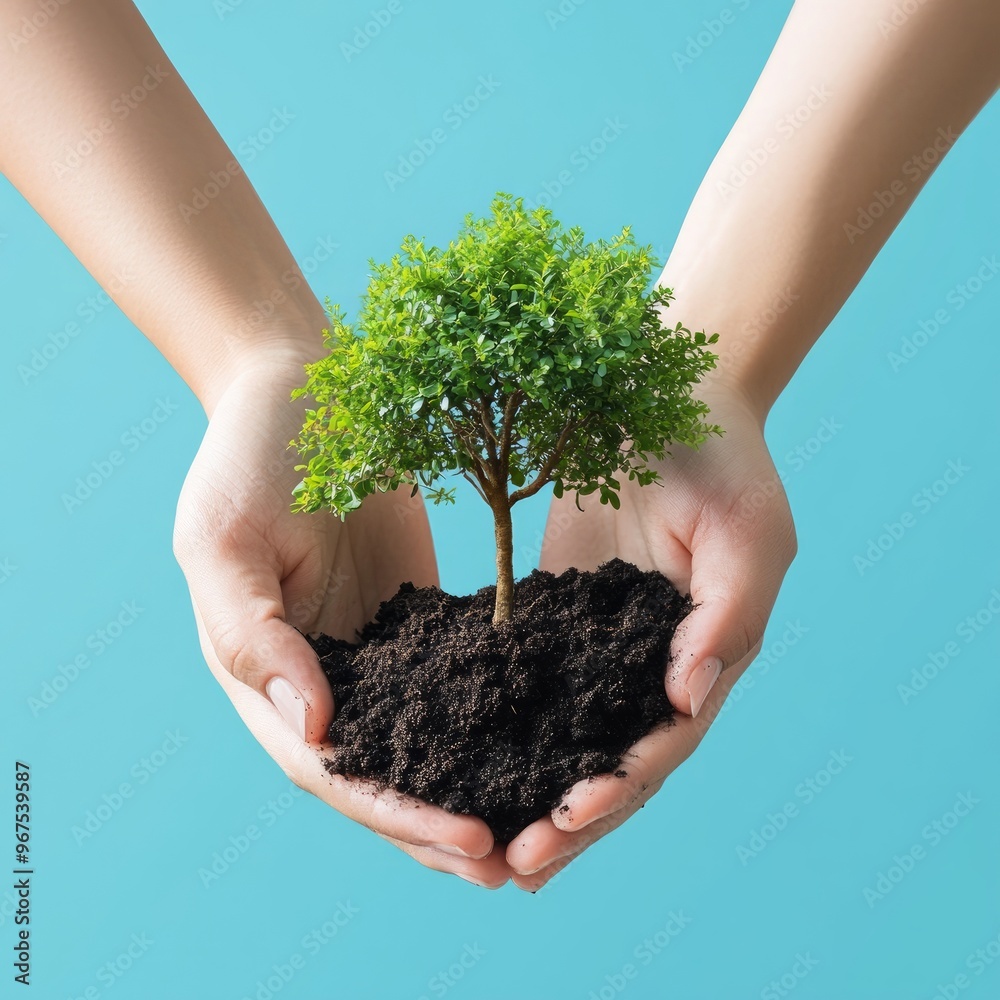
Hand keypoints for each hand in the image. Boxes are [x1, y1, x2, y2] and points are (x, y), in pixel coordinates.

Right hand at [173, 357, 510, 886]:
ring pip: (426, 742)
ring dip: (475, 789)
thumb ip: (254, 637)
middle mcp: (321, 679)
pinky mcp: (416, 618)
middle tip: (521, 862)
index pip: (332, 770)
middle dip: (443, 825)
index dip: (396, 812)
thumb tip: (314, 731)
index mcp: (264, 675)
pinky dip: (494, 721)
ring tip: (543, 830)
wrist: (301, 386)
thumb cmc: (249, 454)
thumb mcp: (224, 539)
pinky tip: (547, 741)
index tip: (470, 837)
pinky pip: (457, 682)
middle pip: (384, 775)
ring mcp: (373, 651)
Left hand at [505, 382, 795, 889]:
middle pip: (610, 758)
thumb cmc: (722, 453)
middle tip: (514, 865)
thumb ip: (729, 614)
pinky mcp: (553, 611)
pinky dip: (497, 724)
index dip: (621, 784)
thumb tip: (690, 701)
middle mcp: (649, 663)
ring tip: (486, 847)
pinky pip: (523, 678)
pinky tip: (453, 754)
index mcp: (705, 654)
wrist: (670, 387)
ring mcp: (597, 642)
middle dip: (569, 816)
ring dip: (530, 789)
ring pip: (563, 734)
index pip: (663, 739)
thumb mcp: (747, 528)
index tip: (568, 816)